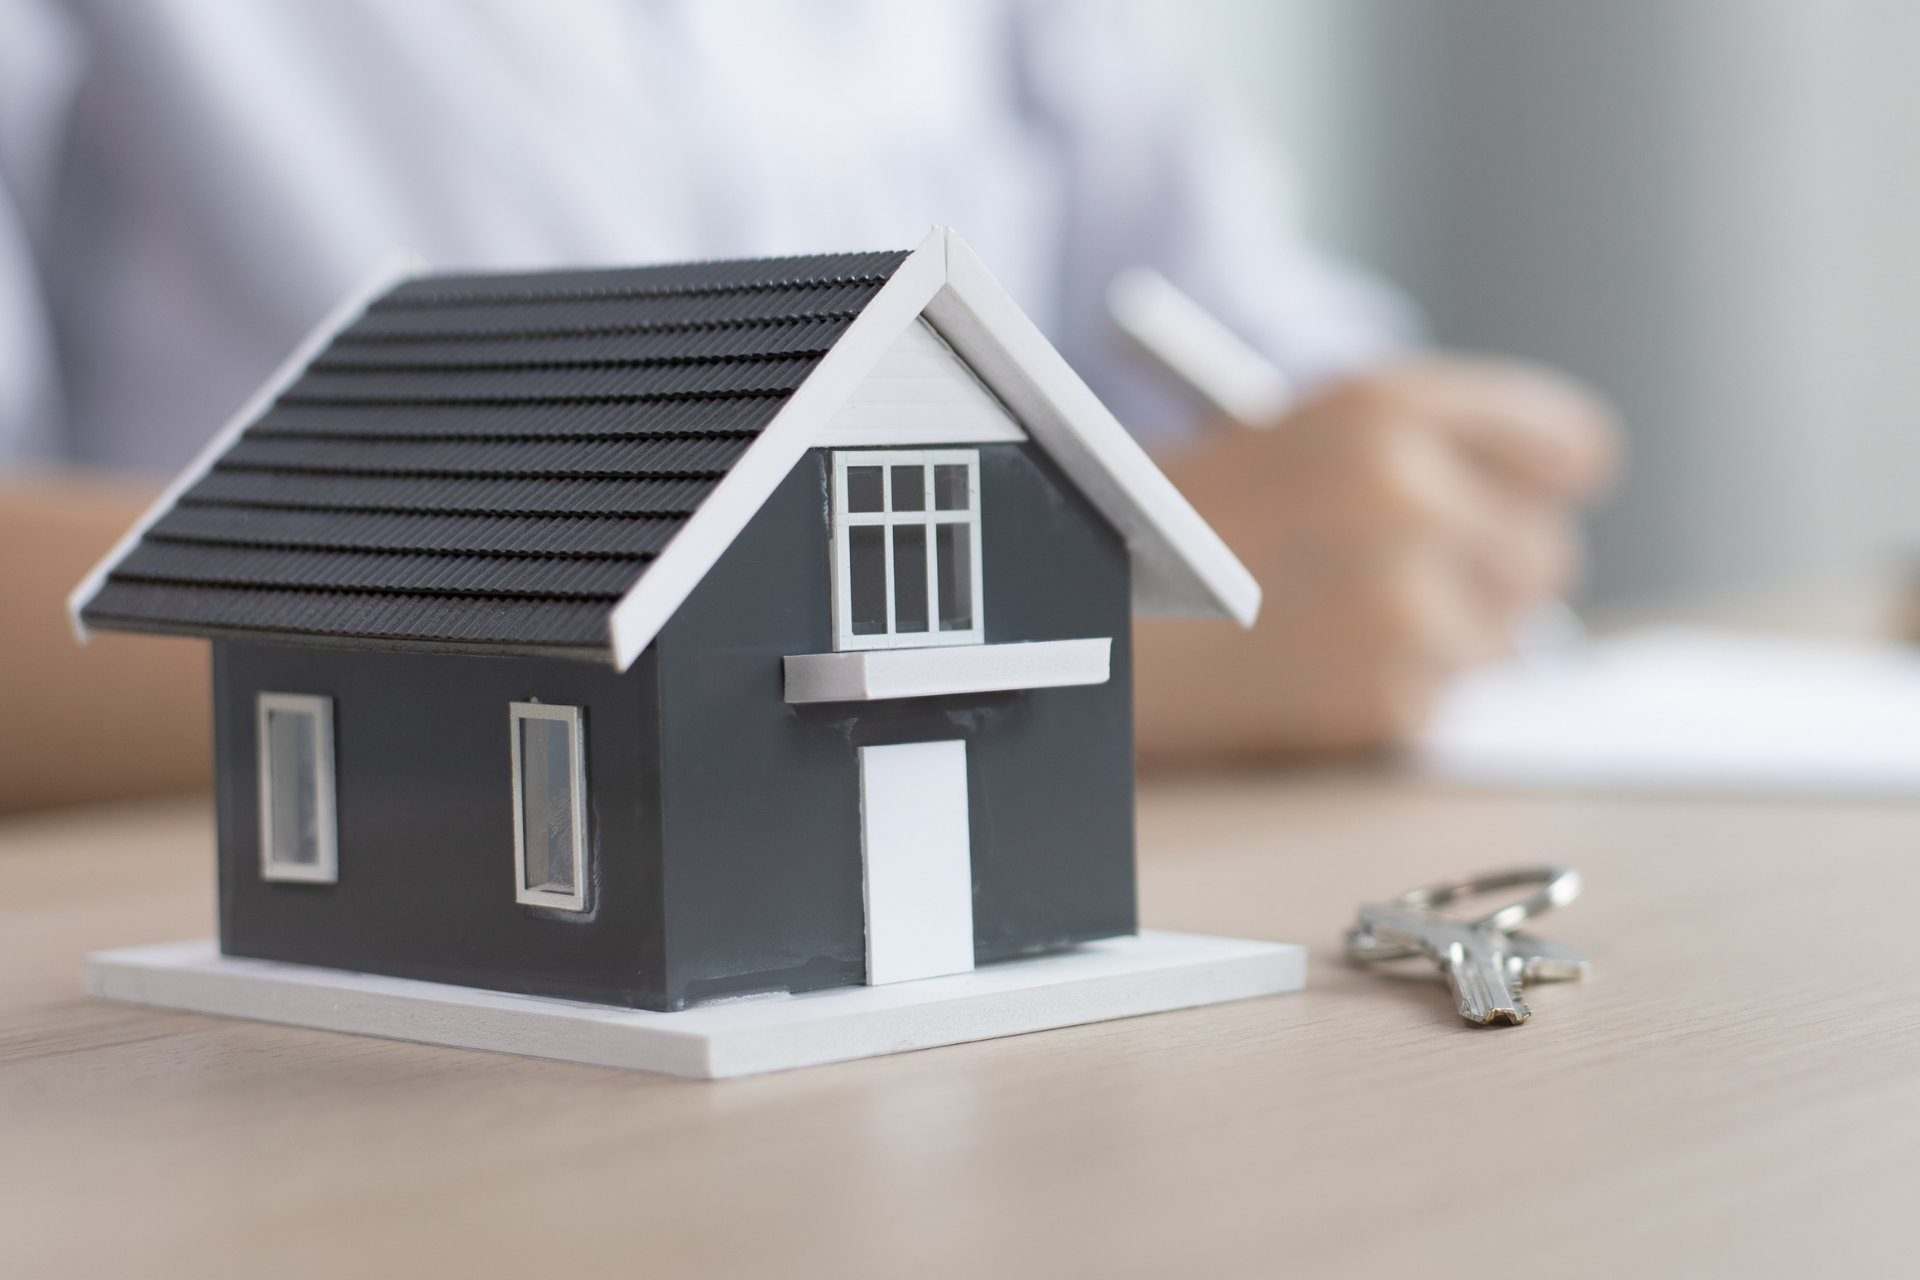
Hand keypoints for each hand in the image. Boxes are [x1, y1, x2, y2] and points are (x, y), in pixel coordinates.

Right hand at [1133, 356, 1617, 764]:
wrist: (1073, 622)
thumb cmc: (1175, 525)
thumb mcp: (1299, 435)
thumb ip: (1427, 453)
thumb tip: (1542, 507)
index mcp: (1387, 406)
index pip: (1567, 448)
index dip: (1540, 482)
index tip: (1511, 504)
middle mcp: (1408, 495)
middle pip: (1546, 554)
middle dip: (1485, 575)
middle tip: (1389, 580)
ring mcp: (1401, 603)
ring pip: (1506, 640)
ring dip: (1444, 643)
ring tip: (1332, 624)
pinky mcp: (1382, 698)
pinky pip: (1444, 700)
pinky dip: (1391, 697)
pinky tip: (1310, 670)